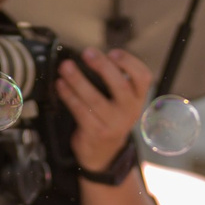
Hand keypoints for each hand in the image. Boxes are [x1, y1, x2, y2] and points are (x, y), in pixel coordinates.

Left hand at [58, 46, 152, 172]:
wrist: (104, 151)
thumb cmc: (110, 117)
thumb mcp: (122, 100)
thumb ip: (114, 79)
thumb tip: (89, 55)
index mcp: (138, 98)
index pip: (143, 77)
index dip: (129, 63)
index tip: (113, 52)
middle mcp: (129, 111)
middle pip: (120, 86)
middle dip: (102, 66)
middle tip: (87, 53)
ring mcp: (113, 124)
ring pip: (95, 99)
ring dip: (78, 80)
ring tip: (66, 67)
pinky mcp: (96, 132)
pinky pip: (80, 111)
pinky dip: (68, 96)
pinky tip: (61, 85)